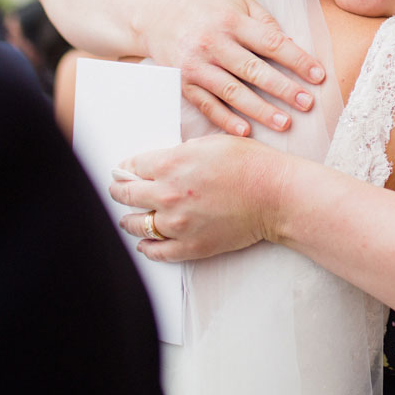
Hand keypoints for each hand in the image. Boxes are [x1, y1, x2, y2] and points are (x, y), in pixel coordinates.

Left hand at [107, 135, 294, 261]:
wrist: (276, 195)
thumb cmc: (250, 164)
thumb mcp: (210, 144)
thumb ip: (179, 153)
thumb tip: (158, 163)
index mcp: (171, 164)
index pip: (132, 167)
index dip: (126, 168)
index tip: (123, 171)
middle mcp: (167, 194)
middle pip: (126, 195)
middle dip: (119, 190)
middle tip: (118, 190)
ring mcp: (177, 223)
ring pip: (135, 225)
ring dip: (128, 220)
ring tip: (128, 218)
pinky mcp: (190, 245)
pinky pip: (157, 251)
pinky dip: (146, 247)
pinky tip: (144, 242)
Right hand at [142, 0, 326, 136]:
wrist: (157, 15)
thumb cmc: (207, 8)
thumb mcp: (237, 1)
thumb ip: (264, 21)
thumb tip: (291, 44)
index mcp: (232, 21)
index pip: (271, 42)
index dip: (297, 59)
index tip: (319, 76)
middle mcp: (213, 43)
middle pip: (253, 70)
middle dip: (283, 89)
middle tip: (308, 104)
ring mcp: (196, 66)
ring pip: (232, 92)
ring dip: (260, 110)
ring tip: (285, 123)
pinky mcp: (184, 83)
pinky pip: (207, 105)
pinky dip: (226, 120)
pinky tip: (246, 132)